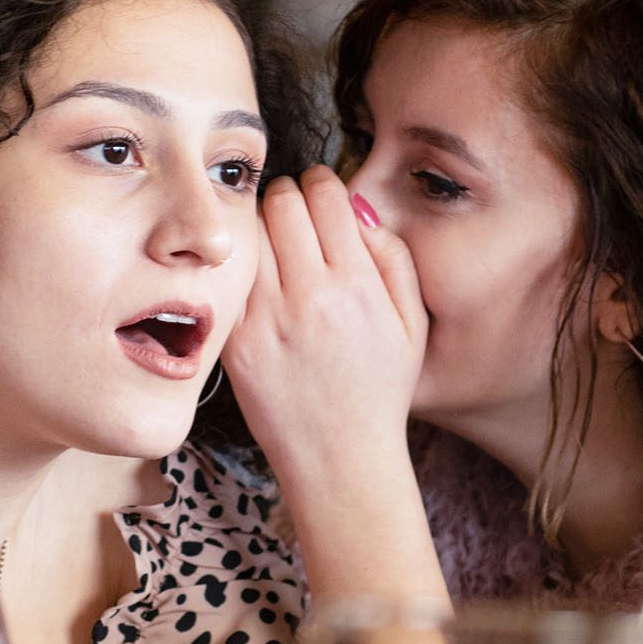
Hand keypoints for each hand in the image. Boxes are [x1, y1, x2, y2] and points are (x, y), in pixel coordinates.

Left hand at [224, 167, 426, 484]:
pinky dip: (238, 267)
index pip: (326, 196)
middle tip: (293, 217)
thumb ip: (393, 258)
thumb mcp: (413, 324)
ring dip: (260, 229)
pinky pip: (228, 277)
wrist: (340, 458)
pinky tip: (255, 280)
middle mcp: (309, 295)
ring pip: (248, 234)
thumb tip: (358, 210)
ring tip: (273, 247)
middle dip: (288, 198)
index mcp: (357, 285)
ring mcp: (266, 318)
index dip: (323, 185)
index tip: (320, 195)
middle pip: (281, 202)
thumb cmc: (379, 392)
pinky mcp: (236, 340)